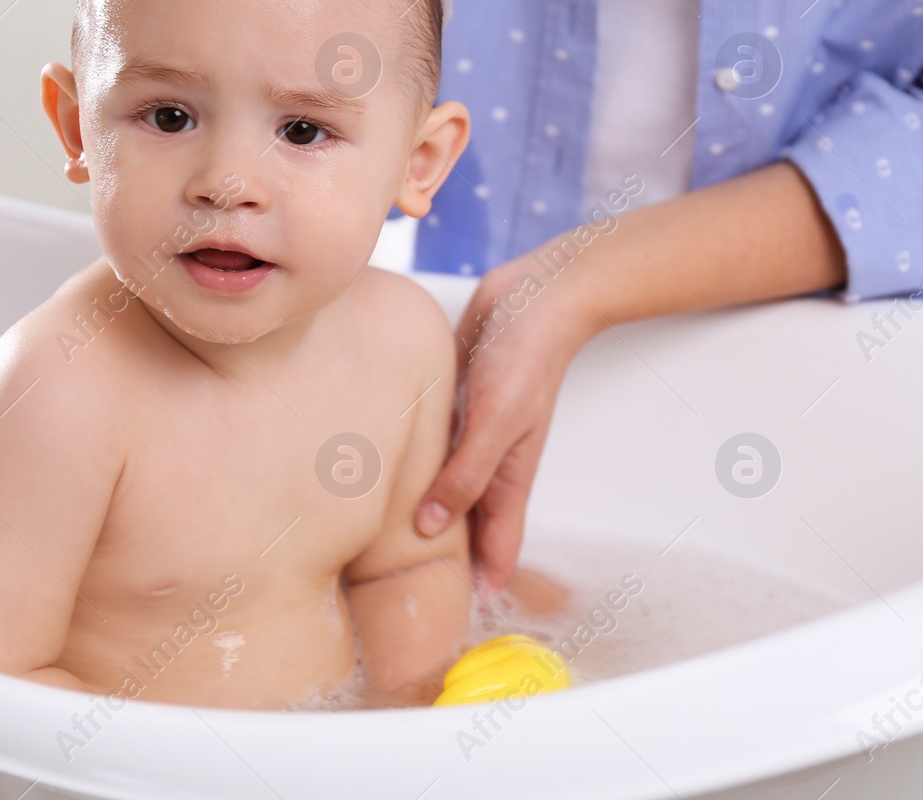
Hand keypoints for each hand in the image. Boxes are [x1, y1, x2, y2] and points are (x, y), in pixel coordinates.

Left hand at [413, 249, 598, 593]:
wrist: (536, 295)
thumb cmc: (527, 355)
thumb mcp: (495, 422)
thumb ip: (465, 475)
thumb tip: (431, 528)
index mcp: (510, 474)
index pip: (498, 546)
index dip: (483, 586)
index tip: (461, 627)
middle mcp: (491, 460)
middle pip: (468, 523)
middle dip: (448, 560)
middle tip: (411, 595)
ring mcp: (474, 432)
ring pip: (448, 486)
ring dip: (426, 511)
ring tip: (388, 545)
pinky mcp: (457, 404)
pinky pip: (433, 446)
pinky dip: (415, 465)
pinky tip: (386, 470)